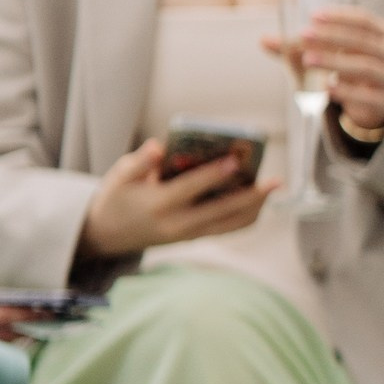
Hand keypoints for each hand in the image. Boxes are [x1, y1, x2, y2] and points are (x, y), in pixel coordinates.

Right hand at [76, 140, 276, 260]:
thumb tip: (159, 146)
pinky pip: (228, 228)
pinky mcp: (195, 237)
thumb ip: (140, 162)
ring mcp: (189, 234)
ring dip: (255, 207)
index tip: (236, 160)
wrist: (108, 234)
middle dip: (251, 196)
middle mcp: (178, 224)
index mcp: (158, 205)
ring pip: (231, 225)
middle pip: (222, 212)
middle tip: (276, 181)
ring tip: (272, 187)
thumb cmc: (117, 197)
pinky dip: (247, 215)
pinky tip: (259, 198)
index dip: (214, 174)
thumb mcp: (119, 176)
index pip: (191, 188)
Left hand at [268, 6, 383, 142]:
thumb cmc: (350, 69)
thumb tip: (263, 40)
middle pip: (363, 41)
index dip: (339, 17)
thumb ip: (298, 47)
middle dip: (332, 36)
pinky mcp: (383, 101)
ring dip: (335, 61)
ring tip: (308, 59)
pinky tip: (324, 88)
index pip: (363, 20)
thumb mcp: (330, 53)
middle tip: (304, 35)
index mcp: (382, 33)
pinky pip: (365, 95)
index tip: (313, 16)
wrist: (375, 104)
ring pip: (365, 66)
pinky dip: (344, 91)